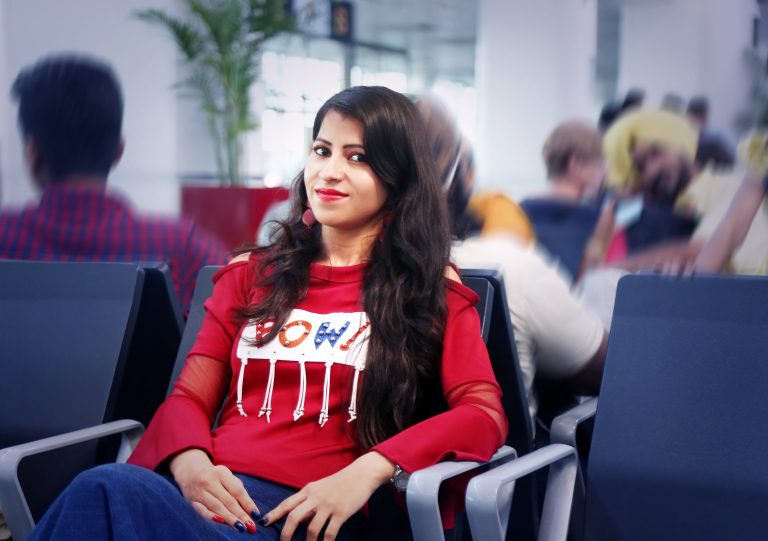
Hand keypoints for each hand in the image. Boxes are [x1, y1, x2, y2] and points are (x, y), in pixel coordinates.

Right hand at [170, 448, 258, 533]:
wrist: (190, 472)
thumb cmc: (215, 477)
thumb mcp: (226, 476)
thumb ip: (237, 489)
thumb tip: (249, 509)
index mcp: (222, 473)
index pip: (237, 490)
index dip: (248, 503)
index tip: (256, 515)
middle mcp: (210, 481)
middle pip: (228, 500)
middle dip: (241, 515)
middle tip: (251, 527)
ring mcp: (199, 491)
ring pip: (217, 507)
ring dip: (230, 519)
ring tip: (241, 528)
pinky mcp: (192, 501)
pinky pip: (202, 510)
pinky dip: (211, 517)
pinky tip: (221, 522)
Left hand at [267, 452, 395, 540]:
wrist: (362, 474)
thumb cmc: (340, 482)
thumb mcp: (321, 488)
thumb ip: (309, 503)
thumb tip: (298, 522)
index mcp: (308, 490)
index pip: (287, 503)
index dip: (274, 514)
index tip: (263, 523)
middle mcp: (315, 497)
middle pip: (294, 517)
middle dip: (286, 534)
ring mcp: (328, 505)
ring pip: (311, 528)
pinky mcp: (341, 512)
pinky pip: (329, 533)